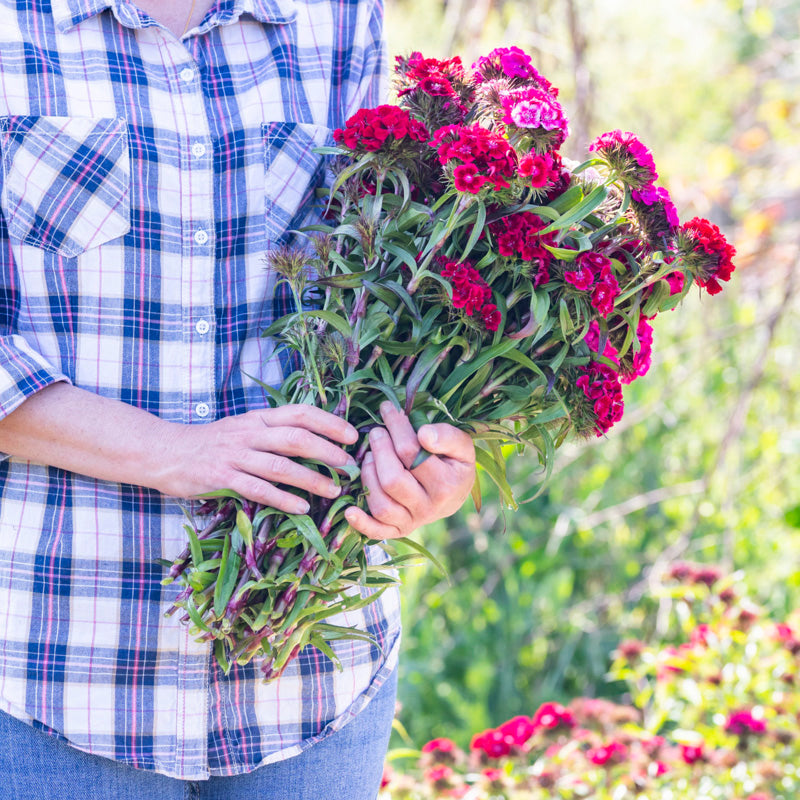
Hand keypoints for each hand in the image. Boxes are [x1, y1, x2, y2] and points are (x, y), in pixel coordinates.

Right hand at [157, 405, 357, 513]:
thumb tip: (314, 440)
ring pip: (281, 466)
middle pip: (296, 438)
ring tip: (334, 491)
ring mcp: (235, 456)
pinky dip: (283, 499)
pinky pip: (258, 490)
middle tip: (350, 466)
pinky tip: (302, 508)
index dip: (329, 422)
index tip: (352, 435)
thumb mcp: (243, 427)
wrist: (165, 452)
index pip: (300, 413)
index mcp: (257, 418)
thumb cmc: (211, 443)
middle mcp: (249, 433)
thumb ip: (273, 431)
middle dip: (328, 452)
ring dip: (312, 479)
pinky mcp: (222, 478)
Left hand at [344, 402, 475, 538]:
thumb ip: (447, 436)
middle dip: (379, 450)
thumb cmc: (455, 462)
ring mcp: (413, 522)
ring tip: (369, 457)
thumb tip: (424, 434)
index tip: (387, 409)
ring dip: (368, 477)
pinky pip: (377, 532)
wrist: (456, 493)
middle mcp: (429, 508)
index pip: (411, 452)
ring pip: (381, 505)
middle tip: (376, 432)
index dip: (395, 427)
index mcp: (446, 485)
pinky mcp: (399, 531)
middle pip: (392, 480)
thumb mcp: (462, 445)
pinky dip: (361, 524)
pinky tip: (349, 510)